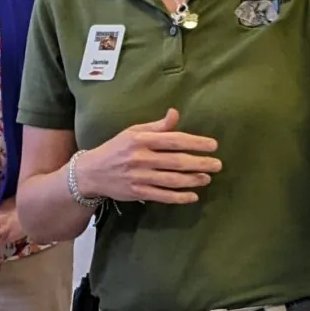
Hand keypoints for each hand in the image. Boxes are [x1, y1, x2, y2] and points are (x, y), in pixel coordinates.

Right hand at [72, 109, 220, 204]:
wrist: (91, 172)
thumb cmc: (116, 148)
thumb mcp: (133, 132)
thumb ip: (156, 126)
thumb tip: (175, 113)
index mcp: (141, 139)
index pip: (173, 140)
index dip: (195, 142)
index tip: (213, 145)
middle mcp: (141, 158)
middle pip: (176, 161)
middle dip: (200, 163)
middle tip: (217, 165)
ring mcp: (139, 177)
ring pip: (172, 180)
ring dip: (193, 180)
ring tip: (207, 178)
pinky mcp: (138, 192)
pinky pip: (163, 195)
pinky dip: (179, 197)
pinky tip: (193, 196)